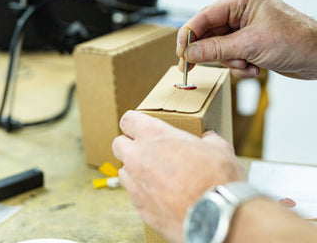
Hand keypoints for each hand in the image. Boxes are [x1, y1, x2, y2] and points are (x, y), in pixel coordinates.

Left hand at [112, 111, 244, 242]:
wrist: (217, 216)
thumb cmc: (218, 178)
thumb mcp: (218, 148)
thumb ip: (207, 140)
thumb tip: (209, 139)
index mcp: (153, 135)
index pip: (128, 120)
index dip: (134, 123)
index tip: (140, 127)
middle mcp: (137, 157)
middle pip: (118, 144)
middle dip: (129, 145)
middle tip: (147, 150)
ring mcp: (135, 183)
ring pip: (124, 170)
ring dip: (135, 170)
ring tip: (156, 175)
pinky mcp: (139, 206)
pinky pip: (133, 194)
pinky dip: (143, 192)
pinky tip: (161, 195)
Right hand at [176, 0, 316, 78]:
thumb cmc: (298, 40)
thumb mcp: (251, 45)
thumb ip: (216, 50)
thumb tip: (190, 53)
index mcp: (242, 0)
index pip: (204, 16)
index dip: (189, 35)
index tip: (180, 52)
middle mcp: (242, 12)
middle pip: (209, 34)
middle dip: (210, 53)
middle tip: (191, 67)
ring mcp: (246, 28)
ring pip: (219, 49)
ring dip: (230, 62)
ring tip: (246, 65)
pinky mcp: (250, 43)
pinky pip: (231, 57)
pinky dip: (239, 67)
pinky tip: (254, 68)